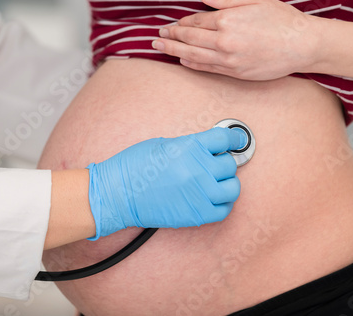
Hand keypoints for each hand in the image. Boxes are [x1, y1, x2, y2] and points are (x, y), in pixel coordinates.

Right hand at [86, 127, 246, 239]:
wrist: (117, 194)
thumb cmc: (134, 167)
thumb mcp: (163, 144)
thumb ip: (190, 146)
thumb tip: (209, 149)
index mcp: (190, 147)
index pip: (225, 138)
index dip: (233, 138)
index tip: (235, 140)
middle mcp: (199, 170)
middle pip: (229, 164)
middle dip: (222, 162)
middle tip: (212, 164)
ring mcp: (200, 194)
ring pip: (232, 187)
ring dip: (226, 183)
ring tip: (215, 182)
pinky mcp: (197, 214)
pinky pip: (224, 209)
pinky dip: (222, 203)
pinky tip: (213, 198)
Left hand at [152, 0, 319, 80]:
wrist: (302, 45)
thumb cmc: (282, 20)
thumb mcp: (254, 0)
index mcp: (228, 20)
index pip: (196, 21)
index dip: (183, 21)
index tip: (174, 22)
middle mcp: (224, 41)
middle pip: (189, 38)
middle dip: (171, 35)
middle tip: (157, 35)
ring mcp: (228, 59)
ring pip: (193, 55)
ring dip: (173, 50)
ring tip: (160, 47)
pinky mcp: (235, 73)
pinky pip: (206, 68)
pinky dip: (191, 63)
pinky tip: (182, 60)